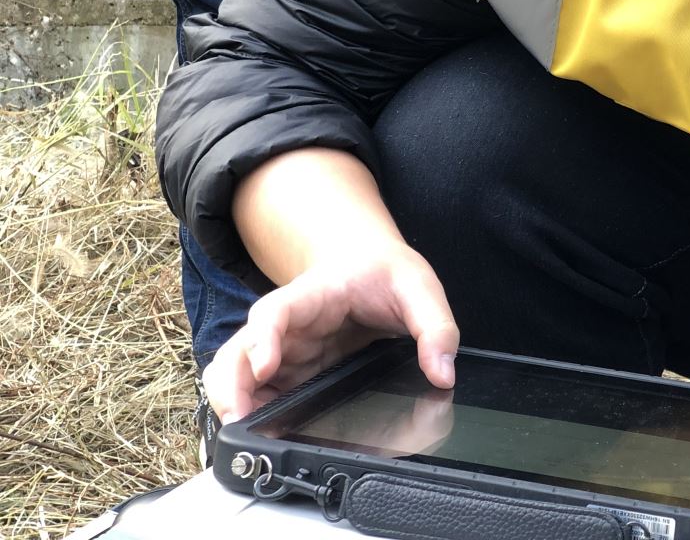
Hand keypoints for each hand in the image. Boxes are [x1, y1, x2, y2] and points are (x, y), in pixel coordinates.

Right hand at [203, 240, 458, 423]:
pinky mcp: (291, 373)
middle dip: (231, 387)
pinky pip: (260, 394)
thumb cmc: (386, 274)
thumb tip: (442, 372)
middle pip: (238, 352)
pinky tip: (265, 436)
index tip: (265, 366)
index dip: (263, 339)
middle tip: (242, 422)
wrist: (370, 265)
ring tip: (247, 438)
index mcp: (312, 295)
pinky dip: (255, 414)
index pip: (275, 312)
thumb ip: (435, 327)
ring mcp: (285, 352)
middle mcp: (288, 326)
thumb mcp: (419, 288)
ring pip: (238, 377)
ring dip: (235, 405)